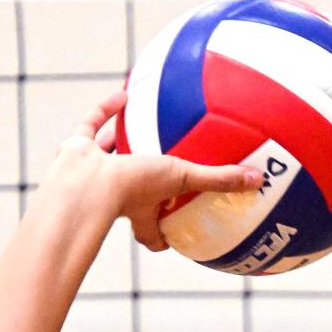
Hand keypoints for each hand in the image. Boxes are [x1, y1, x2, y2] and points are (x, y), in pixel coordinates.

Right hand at [49, 91, 262, 250]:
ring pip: (106, 158)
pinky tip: (124, 93)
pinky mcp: (74, 150)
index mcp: (139, 213)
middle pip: (129, 200)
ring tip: (135, 128)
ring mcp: (92, 173)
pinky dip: (105, 109)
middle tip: (155, 176)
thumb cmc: (132, 190)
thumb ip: (218, 180)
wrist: (85, 184)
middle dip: (142, 190)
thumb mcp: (183, 179)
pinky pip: (90, 126)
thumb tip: (257, 181)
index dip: (162, 237)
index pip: (151, 235)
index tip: (174, 235)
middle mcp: (115, 197)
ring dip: (119, 143)